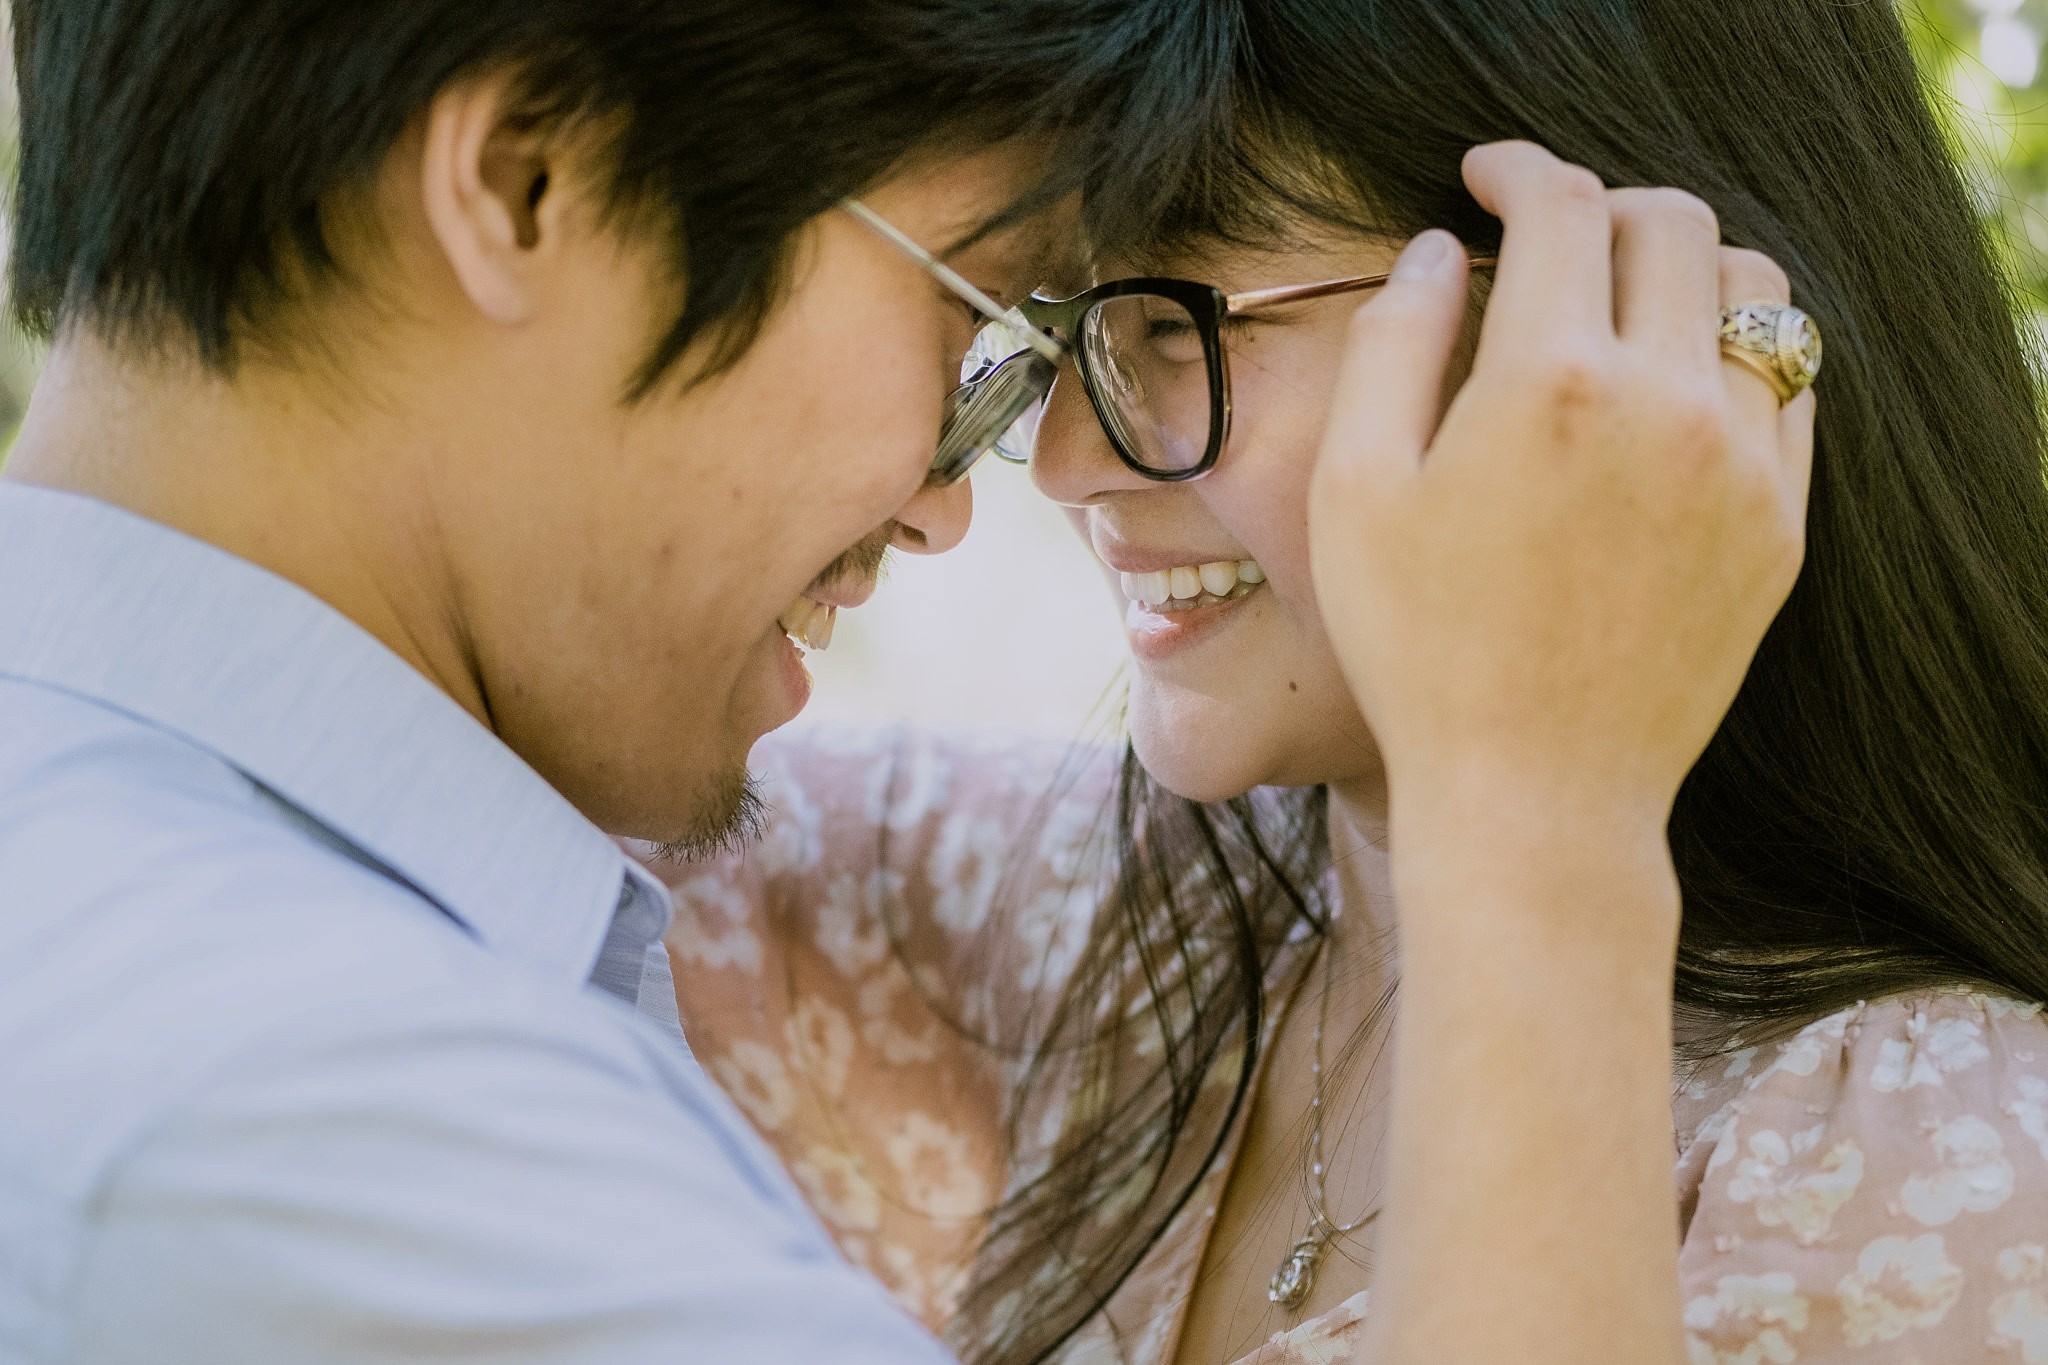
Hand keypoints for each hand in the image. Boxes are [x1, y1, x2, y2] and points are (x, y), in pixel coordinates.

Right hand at [1308, 141, 1813, 823]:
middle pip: (1671, 224)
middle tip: (1547, 237)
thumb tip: (1436, 251)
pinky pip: (1789, 384)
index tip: (1486, 179)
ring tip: (1621, 302)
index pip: (1562, 207)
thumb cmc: (1419, 649)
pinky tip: (1673, 385)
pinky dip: (1735, 350)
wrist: (1535, 793)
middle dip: (1601, 206)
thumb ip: (1391, 346)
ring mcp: (1742, 464)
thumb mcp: (1355, 494)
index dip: (1518, 170)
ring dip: (1686, 265)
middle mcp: (1667, 404)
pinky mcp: (1780, 523)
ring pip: (1755, 290)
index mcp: (1550, 384)